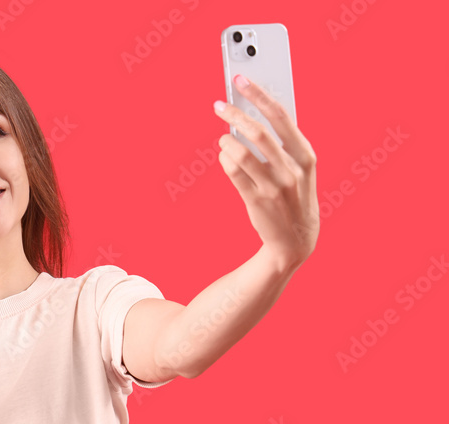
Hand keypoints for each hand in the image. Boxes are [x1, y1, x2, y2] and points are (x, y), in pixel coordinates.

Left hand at [214, 74, 319, 269]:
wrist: (296, 241)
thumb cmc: (295, 198)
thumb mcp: (300, 170)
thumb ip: (283, 146)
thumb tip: (253, 117)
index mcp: (306, 156)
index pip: (282, 117)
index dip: (259, 95)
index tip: (242, 79)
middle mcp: (292, 170)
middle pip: (258, 132)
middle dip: (235, 113)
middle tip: (219, 105)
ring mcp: (275, 187)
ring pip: (242, 152)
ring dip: (226, 140)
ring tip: (222, 136)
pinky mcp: (257, 201)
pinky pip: (234, 173)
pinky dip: (225, 159)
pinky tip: (224, 155)